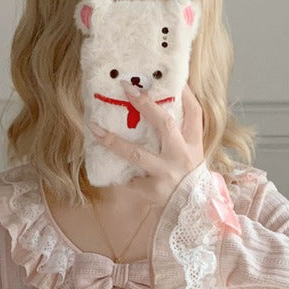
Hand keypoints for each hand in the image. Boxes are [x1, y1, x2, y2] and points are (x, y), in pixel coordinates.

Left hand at [90, 82, 204, 206]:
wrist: (192, 212)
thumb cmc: (188, 178)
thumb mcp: (191, 154)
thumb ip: (179, 134)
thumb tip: (155, 106)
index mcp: (193, 144)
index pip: (193, 112)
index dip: (184, 92)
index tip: (168, 75)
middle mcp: (181, 156)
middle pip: (164, 124)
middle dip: (145, 105)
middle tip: (126, 88)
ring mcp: (166, 174)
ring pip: (137, 154)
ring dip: (114, 141)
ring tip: (95, 128)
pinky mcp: (152, 190)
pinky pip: (128, 178)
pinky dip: (116, 173)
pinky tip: (104, 166)